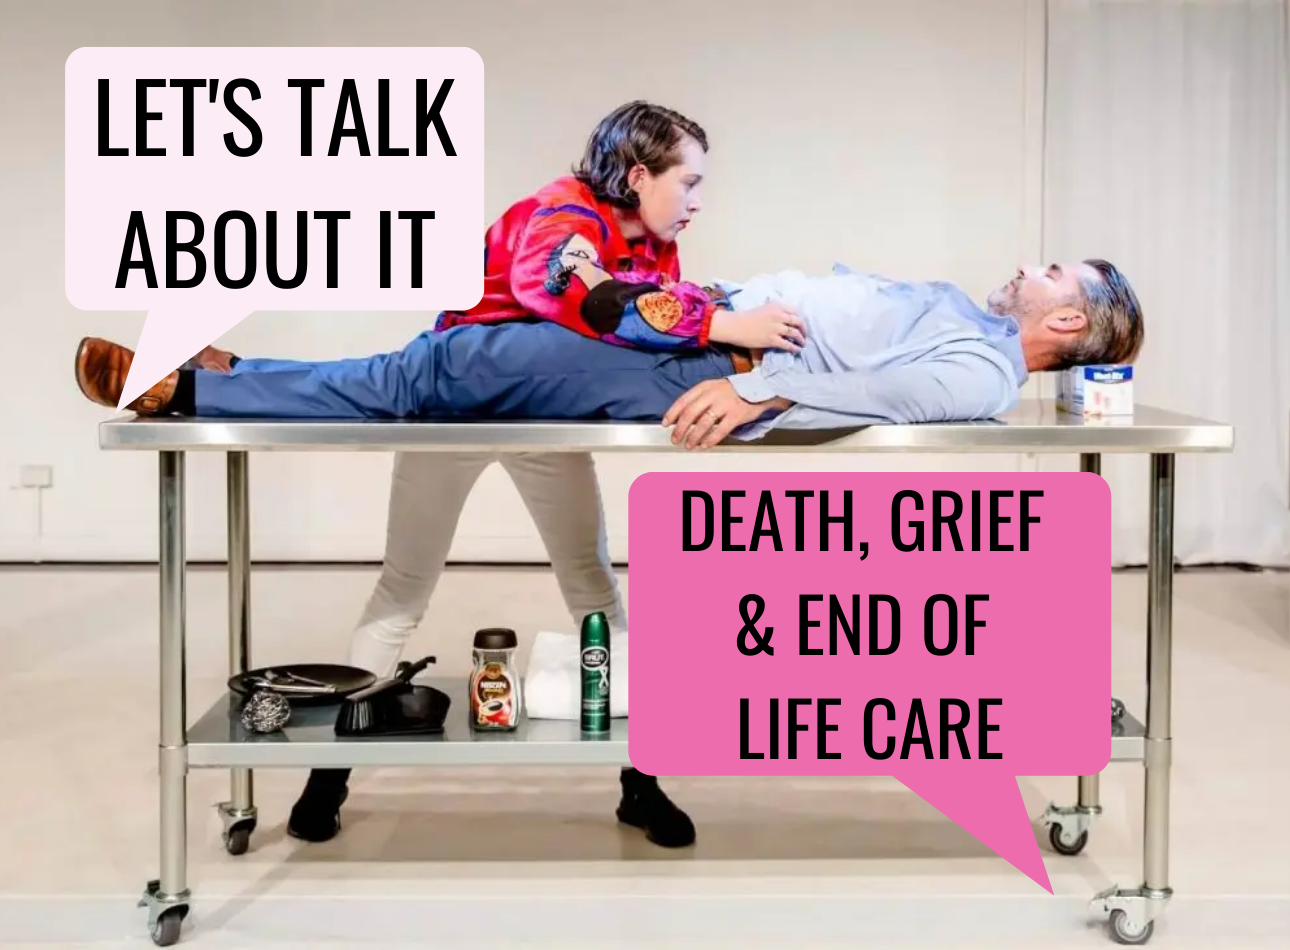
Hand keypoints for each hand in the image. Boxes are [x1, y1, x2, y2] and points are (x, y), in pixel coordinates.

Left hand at [663, 379, 786, 449]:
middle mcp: (713, 394)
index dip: (672, 413)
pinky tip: (705, 445)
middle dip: (680, 429)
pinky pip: (720, 430)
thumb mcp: (713, 389)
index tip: (666, 424)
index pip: (683, 400)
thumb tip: (681, 418)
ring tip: (689, 445)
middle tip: (675, 439)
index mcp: (705, 386)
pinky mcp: (736, 415)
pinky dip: (710, 439)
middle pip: (690, 413)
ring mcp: (725, 404)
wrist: (759, 388)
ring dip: (693, 436)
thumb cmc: (732, 391)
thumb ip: (698, 400)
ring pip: (703, 423)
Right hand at [710, 302, 805, 352]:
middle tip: (804, 335)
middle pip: (798, 322)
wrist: (735, 325)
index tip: (800, 324)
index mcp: (776, 306)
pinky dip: (794, 348)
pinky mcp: (772, 340)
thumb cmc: (746, 317)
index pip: (795, 311)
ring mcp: (776, 328)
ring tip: (802, 344)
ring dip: (801, 339)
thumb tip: (783, 316)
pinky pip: (788, 344)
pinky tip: (796, 350)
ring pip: (795, 334)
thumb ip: (774, 310)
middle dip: (803, 329)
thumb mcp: (763, 308)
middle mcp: (779, 315)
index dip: (800, 319)